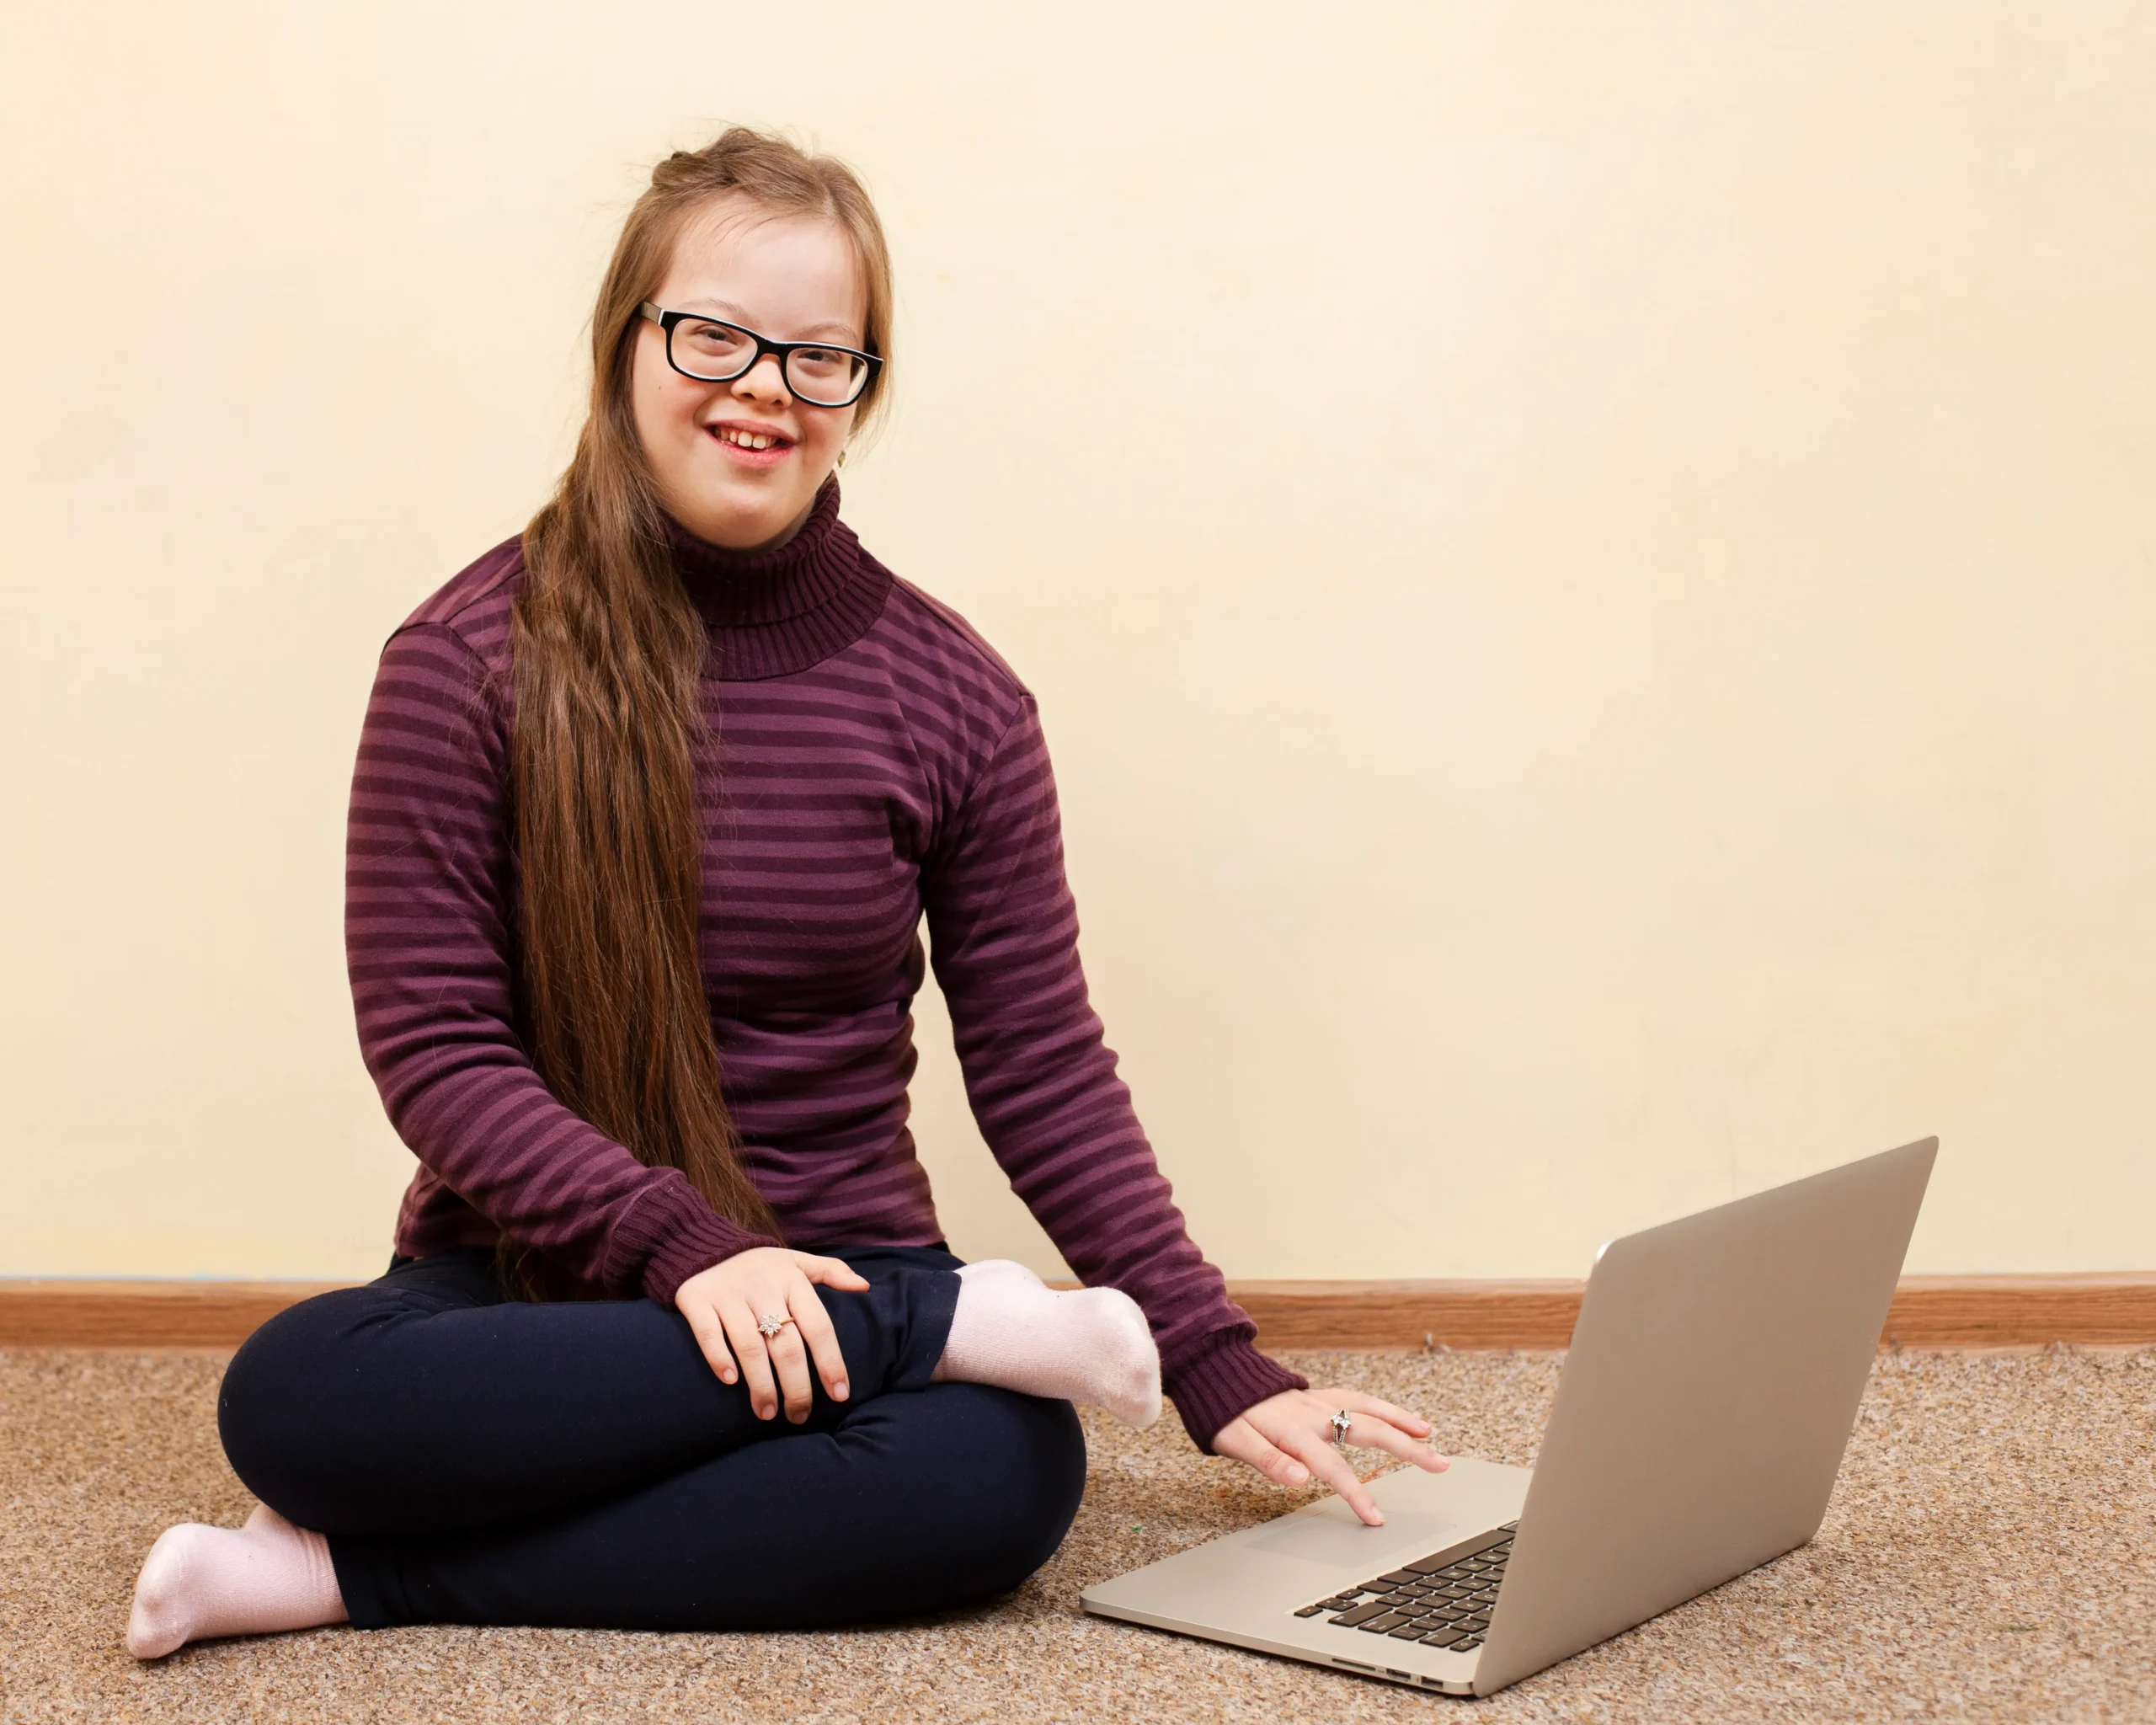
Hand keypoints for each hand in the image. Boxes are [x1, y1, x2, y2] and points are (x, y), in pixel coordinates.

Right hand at [674, 1247, 870, 1422]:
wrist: (702, 1244)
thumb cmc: (759, 1264)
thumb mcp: (796, 1261)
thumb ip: (831, 1271)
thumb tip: (864, 1286)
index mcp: (792, 1279)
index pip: (818, 1326)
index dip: (831, 1362)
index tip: (840, 1395)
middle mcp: (763, 1287)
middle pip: (786, 1345)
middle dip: (797, 1387)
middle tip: (799, 1416)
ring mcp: (729, 1294)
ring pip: (750, 1346)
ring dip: (761, 1384)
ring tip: (767, 1412)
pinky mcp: (697, 1300)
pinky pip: (709, 1334)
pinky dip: (720, 1358)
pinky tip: (730, 1382)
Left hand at [1212, 1388, 1446, 1525]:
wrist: (1218, 1377)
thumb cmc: (1227, 1416)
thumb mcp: (1236, 1443)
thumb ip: (1270, 1462)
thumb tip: (1302, 1481)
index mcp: (1295, 1431)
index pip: (1334, 1468)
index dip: (1357, 1494)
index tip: (1378, 1519)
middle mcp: (1314, 1413)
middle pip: (1368, 1430)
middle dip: (1407, 1449)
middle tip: (1439, 1465)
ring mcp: (1319, 1400)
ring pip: (1369, 1409)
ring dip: (1402, 1422)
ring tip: (1431, 1437)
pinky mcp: (1319, 1394)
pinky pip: (1359, 1398)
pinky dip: (1384, 1407)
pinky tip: (1400, 1416)